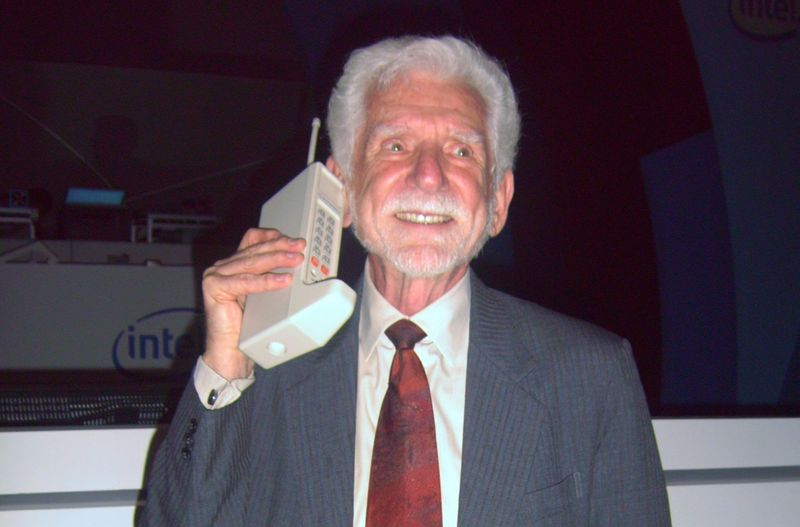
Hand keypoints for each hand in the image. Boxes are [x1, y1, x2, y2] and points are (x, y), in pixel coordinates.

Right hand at [201, 228, 304, 379]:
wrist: (231, 350)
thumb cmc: (247, 325)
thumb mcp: (263, 292)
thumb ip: (270, 275)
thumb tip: (294, 260)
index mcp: (233, 264)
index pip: (252, 240)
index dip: (271, 236)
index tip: (291, 239)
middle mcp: (222, 267)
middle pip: (255, 250)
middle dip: (280, 247)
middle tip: (300, 247)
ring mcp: (216, 276)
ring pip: (252, 263)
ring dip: (277, 259)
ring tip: (296, 260)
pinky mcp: (214, 288)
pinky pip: (246, 282)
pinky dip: (266, 281)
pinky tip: (283, 280)